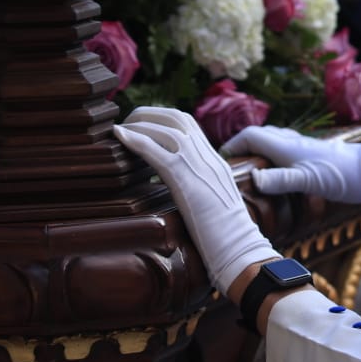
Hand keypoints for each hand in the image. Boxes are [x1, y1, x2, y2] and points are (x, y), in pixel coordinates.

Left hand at [114, 107, 277, 293]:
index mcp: (215, 160)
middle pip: (177, 118)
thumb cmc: (227, 236)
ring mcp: (199, 166)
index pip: (189, 124)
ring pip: (166, 129)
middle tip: (127, 123)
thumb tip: (182, 190)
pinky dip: (136, 140)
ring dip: (138, 125)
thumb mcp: (215, 202)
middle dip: (148, 114)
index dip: (162, 118)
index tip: (143, 125)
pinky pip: (157, 152)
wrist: (240, 247)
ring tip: (120, 130)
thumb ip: (200, 188)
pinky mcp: (186, 180)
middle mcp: (208, 157)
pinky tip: (120, 137)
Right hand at [223, 125, 360, 204]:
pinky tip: (277, 174)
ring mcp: (303, 147)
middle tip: (229, 166)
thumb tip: (252, 180)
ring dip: (257, 152)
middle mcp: (292, 143)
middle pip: (259, 136)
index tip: (218, 159)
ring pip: (272, 142)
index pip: (250, 135)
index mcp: (286, 146)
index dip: (232, 144)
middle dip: (241, 147)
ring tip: (247, 171)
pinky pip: (284, 151)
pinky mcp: (312, 155)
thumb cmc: (342, 175)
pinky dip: (272, 158)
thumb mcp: (309, 181)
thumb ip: (281, 180)